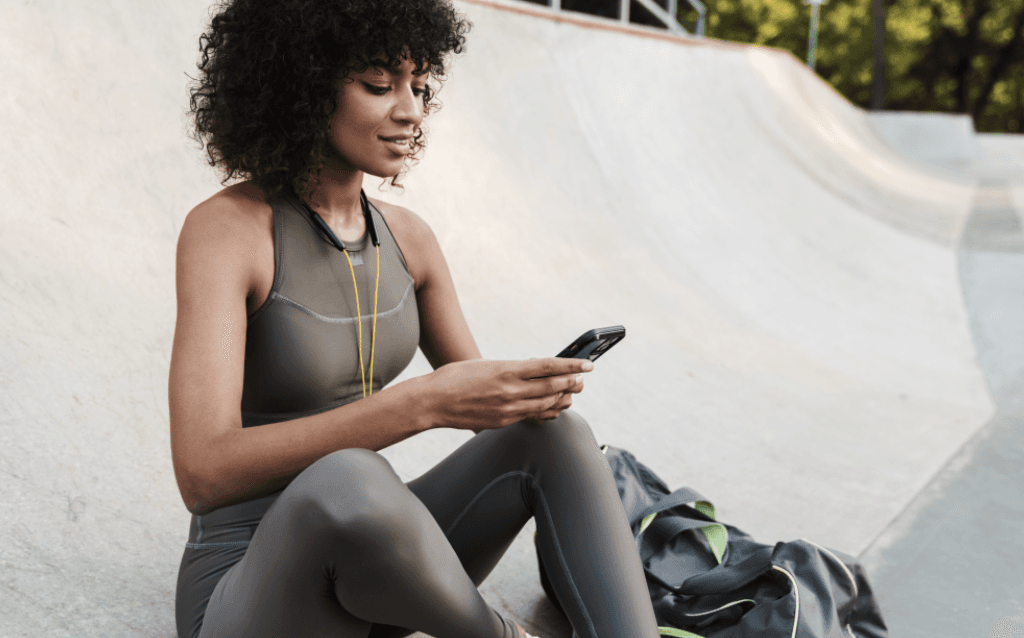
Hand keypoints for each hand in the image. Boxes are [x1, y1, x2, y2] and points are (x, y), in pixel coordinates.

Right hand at [423, 357, 590, 430]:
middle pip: (552, 387)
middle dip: (572, 383)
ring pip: (545, 404)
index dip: (572, 366)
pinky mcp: (503, 422)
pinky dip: (547, 411)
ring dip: (563, 398)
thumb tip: (535, 371)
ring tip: (573, 393)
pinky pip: (532, 416)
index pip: (549, 367)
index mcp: (507, 370)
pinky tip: (554, 408)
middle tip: (583, 380)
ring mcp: (508, 409)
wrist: (433, 401)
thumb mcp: (487, 364)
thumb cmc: (456, 377)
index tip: (587, 365)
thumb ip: (512, 369)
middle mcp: (511, 390)